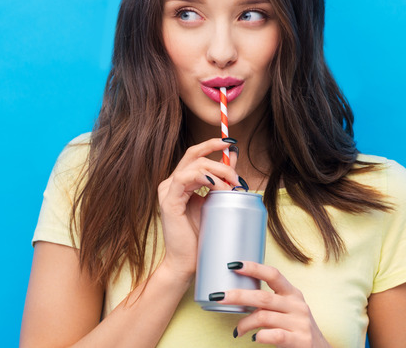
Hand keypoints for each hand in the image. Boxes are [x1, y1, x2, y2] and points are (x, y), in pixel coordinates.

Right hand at [157, 138, 238, 280]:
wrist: (187, 262)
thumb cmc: (200, 236)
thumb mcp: (215, 202)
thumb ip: (221, 181)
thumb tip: (234, 157)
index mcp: (181, 182)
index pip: (195, 154)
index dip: (212, 144)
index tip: (231, 143)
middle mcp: (171, 183)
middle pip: (196, 156)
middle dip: (221, 161)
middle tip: (238, 177)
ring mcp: (167, 191)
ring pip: (194, 165)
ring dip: (217, 171)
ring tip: (232, 185)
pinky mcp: (168, 201)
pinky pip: (185, 178)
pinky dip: (204, 178)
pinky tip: (217, 186)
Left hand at [215, 261, 330, 347]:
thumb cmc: (296, 328)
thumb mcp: (288, 309)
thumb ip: (270, 302)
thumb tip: (238, 295)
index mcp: (292, 293)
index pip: (273, 274)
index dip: (253, 267)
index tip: (234, 264)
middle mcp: (297, 305)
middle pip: (263, 296)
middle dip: (238, 295)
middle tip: (218, 296)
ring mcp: (299, 323)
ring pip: (263, 317)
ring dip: (244, 323)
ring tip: (238, 330)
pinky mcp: (299, 340)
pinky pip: (273, 335)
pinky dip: (259, 336)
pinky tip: (253, 338)